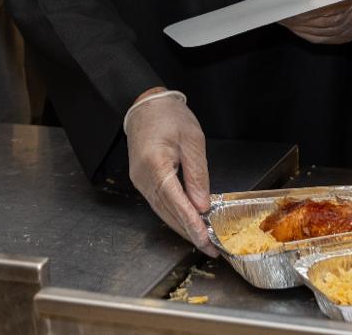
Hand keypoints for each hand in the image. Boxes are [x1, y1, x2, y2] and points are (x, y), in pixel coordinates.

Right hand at [125, 88, 217, 255]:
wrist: (146, 105)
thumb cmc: (168, 116)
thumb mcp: (192, 141)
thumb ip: (197, 175)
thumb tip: (202, 205)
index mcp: (155, 165)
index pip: (176, 202)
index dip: (192, 224)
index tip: (206, 240)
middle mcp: (143, 178)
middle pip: (168, 213)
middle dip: (190, 232)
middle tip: (211, 248)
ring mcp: (140, 181)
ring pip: (163, 212)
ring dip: (183, 227)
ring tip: (204, 240)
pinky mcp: (142, 181)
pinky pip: (160, 203)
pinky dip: (175, 215)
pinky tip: (188, 222)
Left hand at [279, 0, 351, 44]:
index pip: (329, 9)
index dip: (308, 10)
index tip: (290, 8)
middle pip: (323, 22)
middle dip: (300, 19)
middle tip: (281, 14)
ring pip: (321, 32)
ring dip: (301, 27)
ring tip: (284, 19)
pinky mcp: (347, 35)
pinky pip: (324, 38)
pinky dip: (307, 33)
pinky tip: (295, 26)